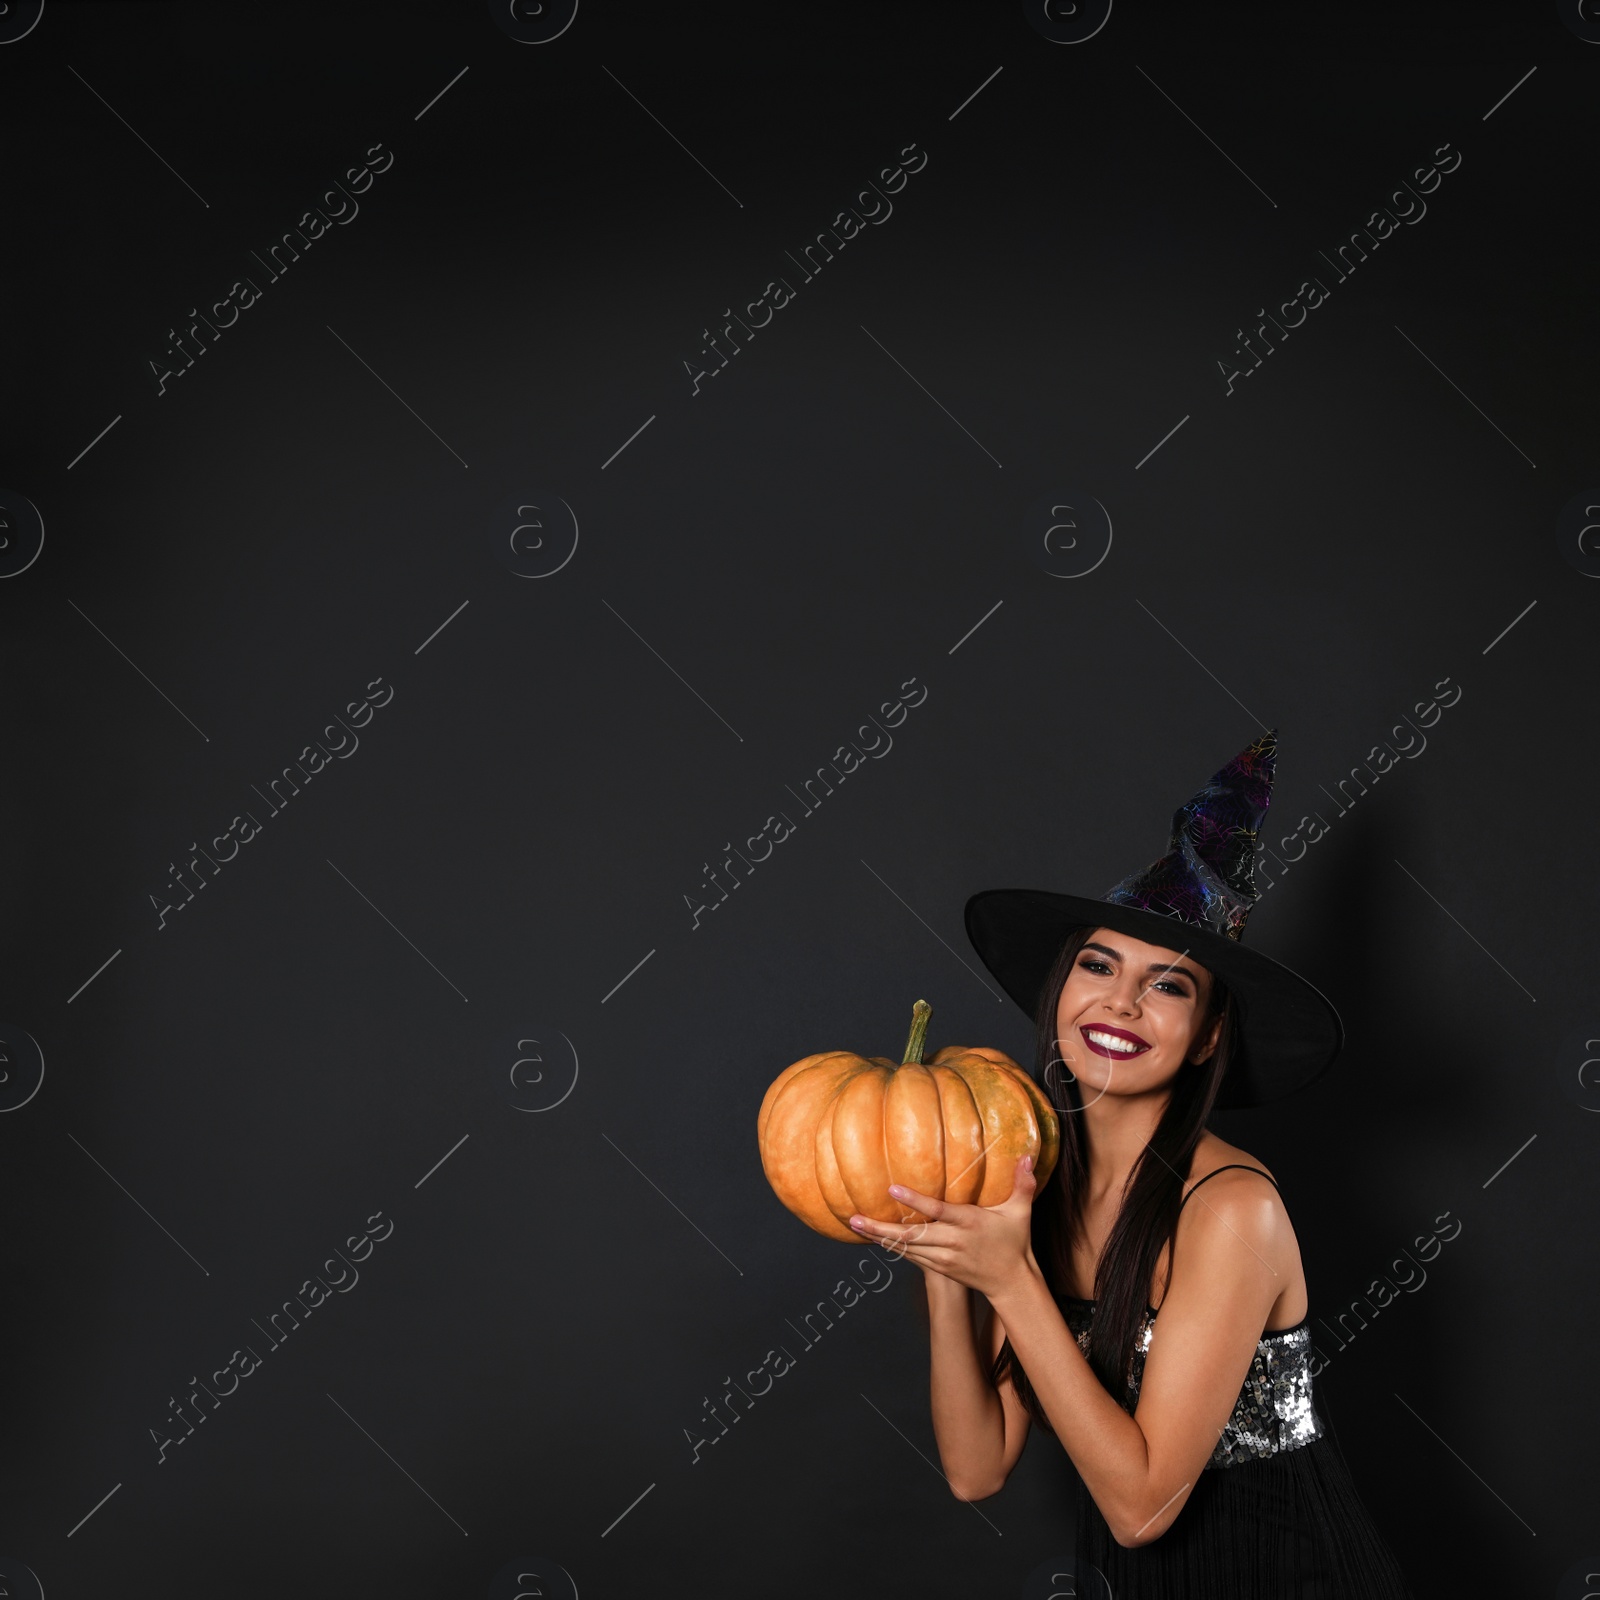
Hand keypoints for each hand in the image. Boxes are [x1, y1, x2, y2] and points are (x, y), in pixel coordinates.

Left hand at [848, 1155, 1038, 1301]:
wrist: (1011, 1283)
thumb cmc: (1015, 1243)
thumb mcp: (1021, 1213)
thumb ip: (1023, 1183)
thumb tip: (1028, 1155)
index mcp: (969, 1224)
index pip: (937, 1211)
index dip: (915, 1200)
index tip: (892, 1188)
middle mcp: (952, 1242)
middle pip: (911, 1235)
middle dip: (881, 1227)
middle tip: (854, 1217)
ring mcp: (943, 1258)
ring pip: (905, 1248)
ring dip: (879, 1237)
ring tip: (855, 1224)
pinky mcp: (939, 1267)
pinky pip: (910, 1256)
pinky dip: (890, 1246)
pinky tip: (873, 1236)